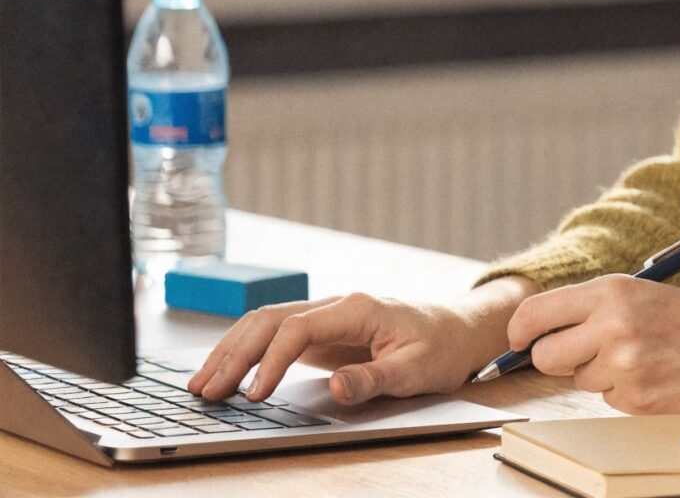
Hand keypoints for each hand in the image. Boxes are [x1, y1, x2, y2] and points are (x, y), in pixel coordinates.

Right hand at [186, 277, 533, 405]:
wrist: (458, 330)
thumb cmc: (441, 348)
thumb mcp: (417, 370)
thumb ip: (376, 379)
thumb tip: (336, 385)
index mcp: (359, 309)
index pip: (298, 328)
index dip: (271, 361)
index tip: (255, 395)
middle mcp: (336, 306)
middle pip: (270, 320)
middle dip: (234, 354)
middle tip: (206, 391)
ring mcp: (327, 317)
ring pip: (265, 323)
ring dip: (231, 351)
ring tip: (201, 385)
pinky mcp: (322, 332)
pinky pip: (274, 336)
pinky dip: (245, 352)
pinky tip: (225, 373)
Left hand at [504, 275, 679, 414]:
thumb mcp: (643, 296)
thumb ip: (592, 308)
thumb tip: (536, 333)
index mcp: (613, 290)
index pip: (535, 313)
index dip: (520, 332)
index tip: (519, 341)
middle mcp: (613, 324)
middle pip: (546, 356)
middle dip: (559, 359)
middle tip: (586, 353)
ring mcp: (624, 365)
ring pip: (578, 380)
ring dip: (600, 375)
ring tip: (642, 359)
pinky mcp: (635, 398)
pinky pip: (606, 399)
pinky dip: (625, 392)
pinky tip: (656, 377)